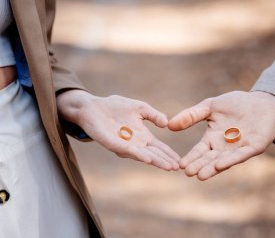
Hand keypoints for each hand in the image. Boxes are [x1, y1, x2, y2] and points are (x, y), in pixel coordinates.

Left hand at [57, 90, 179, 170]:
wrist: (92, 107)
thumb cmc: (115, 107)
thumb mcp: (140, 108)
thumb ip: (154, 115)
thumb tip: (167, 123)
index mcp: (142, 136)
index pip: (159, 147)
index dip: (169, 153)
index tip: (179, 160)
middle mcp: (135, 144)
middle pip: (153, 154)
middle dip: (165, 161)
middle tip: (177, 168)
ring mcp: (124, 145)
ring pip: (143, 155)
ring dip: (155, 161)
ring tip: (168, 166)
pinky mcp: (112, 143)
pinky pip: (127, 150)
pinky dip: (138, 155)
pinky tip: (148, 158)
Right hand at [168, 91, 274, 179]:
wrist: (262, 100)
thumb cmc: (236, 103)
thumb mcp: (210, 106)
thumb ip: (192, 115)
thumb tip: (169, 125)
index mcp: (214, 138)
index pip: (200, 150)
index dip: (191, 157)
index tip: (180, 164)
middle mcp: (225, 147)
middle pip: (210, 159)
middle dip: (199, 166)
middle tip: (188, 173)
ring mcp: (239, 148)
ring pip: (224, 160)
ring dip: (212, 168)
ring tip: (201, 175)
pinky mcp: (254, 147)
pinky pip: (241, 155)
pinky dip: (231, 160)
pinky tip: (220, 165)